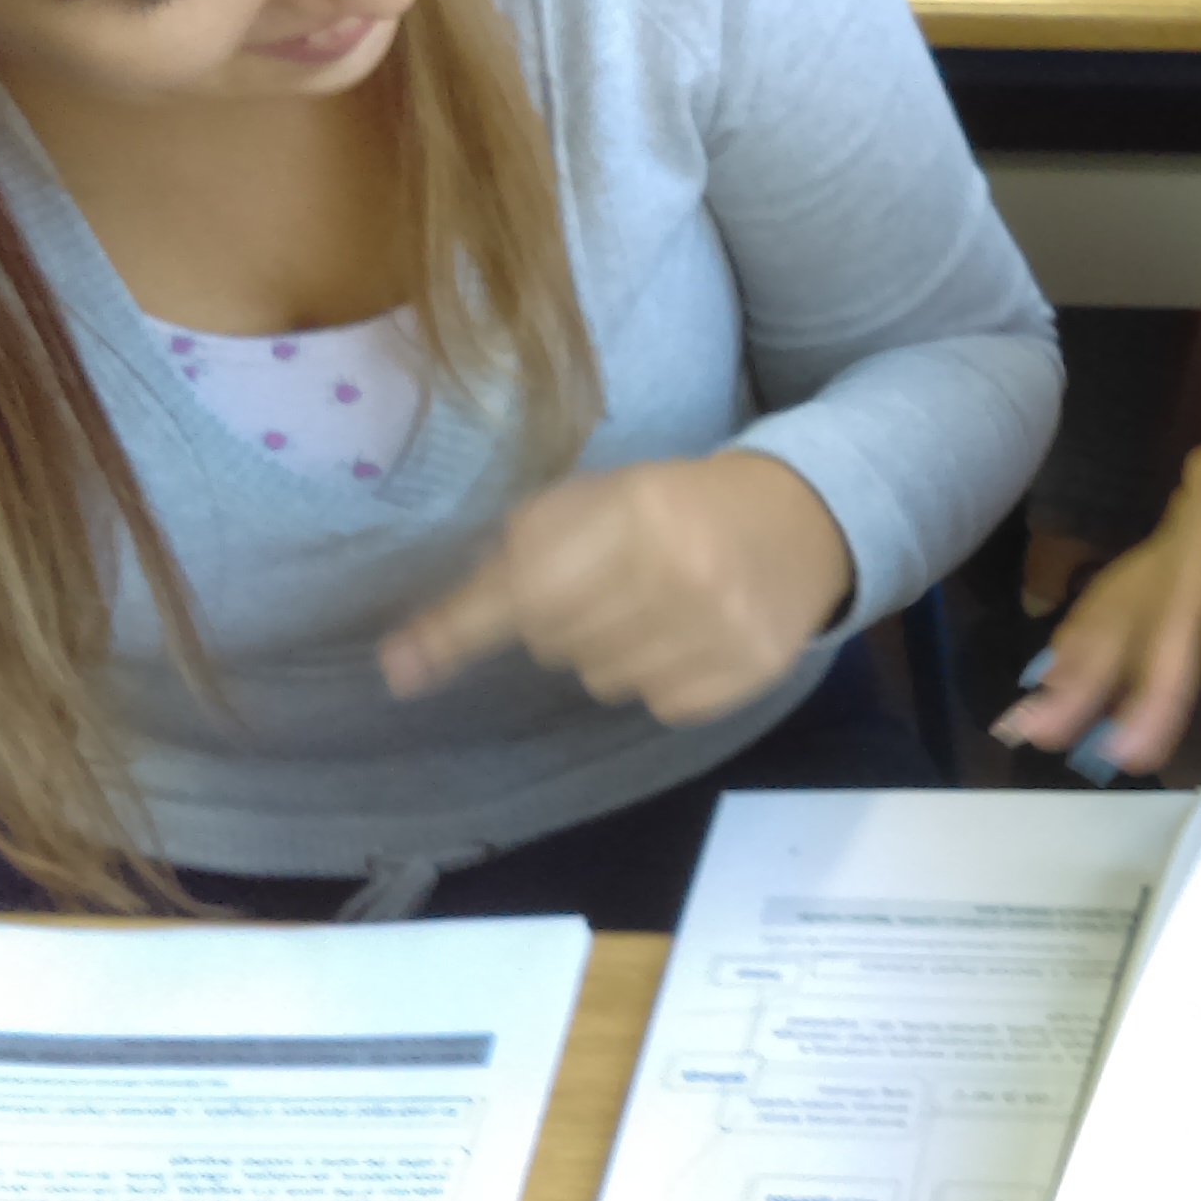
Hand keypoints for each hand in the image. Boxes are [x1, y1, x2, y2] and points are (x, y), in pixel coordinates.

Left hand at [381, 454, 853, 726]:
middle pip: (555, 641)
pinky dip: (658, 676)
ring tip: (651, 607)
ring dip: (607, 650)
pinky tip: (687, 636)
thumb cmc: (678, 504)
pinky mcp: (743, 675)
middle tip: (599, 585)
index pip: (526, 588)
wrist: (799, 523)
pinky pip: (657, 703)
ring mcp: (718, 630)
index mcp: (637, 511)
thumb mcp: (604, 496)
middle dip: (556, 617)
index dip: (462, 626)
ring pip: (601, 679)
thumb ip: (521, 550)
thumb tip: (413, 654)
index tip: (401, 668)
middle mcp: (679, 572)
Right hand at [993, 445, 1200, 777]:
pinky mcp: (1174, 525)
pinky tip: (1051, 678)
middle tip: (1106, 753)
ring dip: (1090, 665)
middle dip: (1140, 683)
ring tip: (1040, 720)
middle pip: (1177, 597)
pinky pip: (1132, 584)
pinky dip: (1096, 637)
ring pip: (1137, 593)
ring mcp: (1189, 502)